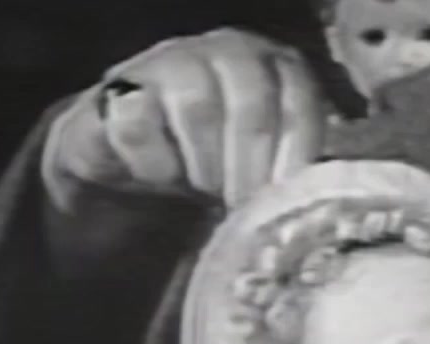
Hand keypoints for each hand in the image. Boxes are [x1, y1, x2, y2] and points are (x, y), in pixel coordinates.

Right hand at [43, 28, 326, 210]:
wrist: (137, 166)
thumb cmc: (216, 165)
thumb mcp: (262, 165)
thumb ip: (290, 170)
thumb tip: (313, 206)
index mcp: (275, 67)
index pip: (300, 99)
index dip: (298, 153)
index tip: (288, 198)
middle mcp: (227, 52)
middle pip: (252, 103)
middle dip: (253, 166)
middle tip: (245, 206)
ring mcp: (170, 63)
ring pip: (199, 108)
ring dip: (207, 165)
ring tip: (205, 191)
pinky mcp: (116, 91)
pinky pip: (140, 124)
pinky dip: (155, 164)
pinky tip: (161, 178)